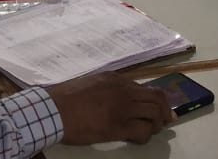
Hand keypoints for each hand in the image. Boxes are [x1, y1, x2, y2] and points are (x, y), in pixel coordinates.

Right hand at [47, 72, 173, 145]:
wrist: (53, 109)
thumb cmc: (65, 98)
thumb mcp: (91, 84)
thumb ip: (108, 88)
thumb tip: (120, 99)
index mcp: (115, 79)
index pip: (145, 88)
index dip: (157, 100)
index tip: (162, 108)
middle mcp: (122, 90)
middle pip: (156, 98)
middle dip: (164, 112)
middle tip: (164, 122)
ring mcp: (121, 107)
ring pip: (154, 113)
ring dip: (157, 124)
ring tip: (152, 130)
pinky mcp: (117, 126)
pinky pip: (143, 130)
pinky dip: (145, 135)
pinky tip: (138, 138)